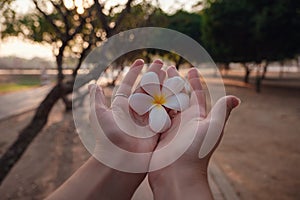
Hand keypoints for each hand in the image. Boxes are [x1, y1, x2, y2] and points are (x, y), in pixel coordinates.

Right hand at [148, 67, 239, 199]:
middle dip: (173, 82)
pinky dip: (148, 104)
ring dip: (159, 90)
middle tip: (168, 68)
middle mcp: (183, 121)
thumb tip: (236, 98)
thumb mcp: (211, 129)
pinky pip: (152, 115)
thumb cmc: (196, 152)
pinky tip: (141, 95)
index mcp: (197, 117)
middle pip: (178, 96)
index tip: (191, 69)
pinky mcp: (156, 133)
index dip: (194, 81)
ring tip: (153, 77)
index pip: (196, 94)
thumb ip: (220, 112)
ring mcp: (168, 127)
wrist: (177, 176)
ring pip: (163, 103)